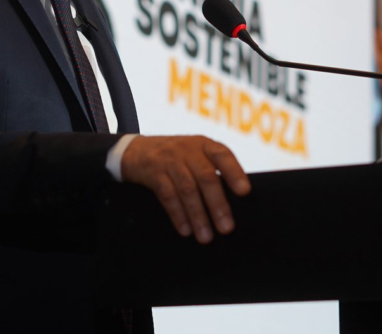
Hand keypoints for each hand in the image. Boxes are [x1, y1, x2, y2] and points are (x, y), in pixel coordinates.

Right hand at [120, 135, 250, 243]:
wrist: (136, 150)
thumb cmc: (176, 156)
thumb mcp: (195, 153)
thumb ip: (212, 169)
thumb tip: (235, 202)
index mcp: (204, 145)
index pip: (223, 155)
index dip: (235, 173)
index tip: (245, 192)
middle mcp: (188, 150)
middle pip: (206, 177)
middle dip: (217, 205)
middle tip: (226, 228)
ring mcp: (170, 160)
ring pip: (187, 189)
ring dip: (198, 216)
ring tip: (206, 236)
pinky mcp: (154, 173)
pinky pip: (167, 195)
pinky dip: (178, 214)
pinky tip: (185, 230)